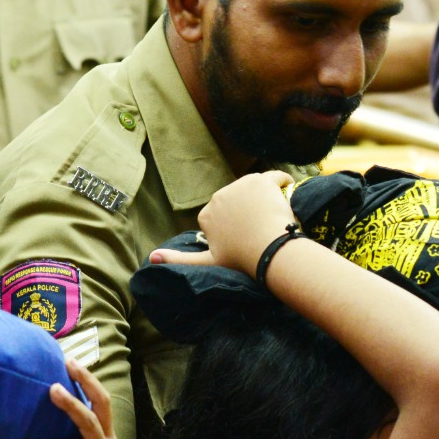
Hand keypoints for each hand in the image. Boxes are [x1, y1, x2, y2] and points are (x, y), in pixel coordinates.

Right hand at [151, 172, 299, 277]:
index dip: (239, 224)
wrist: (268, 253)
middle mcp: (219, 196)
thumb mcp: (208, 262)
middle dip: (252, 210)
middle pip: (241, 199)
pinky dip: (284, 183)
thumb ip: (179, 259)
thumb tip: (151, 257)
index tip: (249, 237)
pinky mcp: (261, 180)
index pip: (227, 214)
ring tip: (276, 217)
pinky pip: (277, 176)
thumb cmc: (240, 260)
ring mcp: (239, 186)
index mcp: (206, 214)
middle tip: (265, 229)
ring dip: (267, 198)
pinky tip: (288, 195)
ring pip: (258, 188)